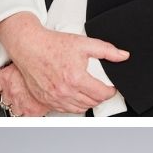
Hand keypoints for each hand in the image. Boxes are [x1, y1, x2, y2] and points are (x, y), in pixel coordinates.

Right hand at [0, 13, 127, 113]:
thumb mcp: (83, 43)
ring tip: (89, 93)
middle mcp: (64, 91)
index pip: (102, 94)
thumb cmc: (52, 45)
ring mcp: (54, 97)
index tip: (111, 88)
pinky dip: (73, 104)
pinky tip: (75, 96)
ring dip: (88, 102)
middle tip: (101, 89)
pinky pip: (64, 109)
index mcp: (76, 78)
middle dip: (100, 96)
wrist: (29, 46)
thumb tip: (123, 56)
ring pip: (79, 108)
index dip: (111, 91)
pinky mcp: (45, 99)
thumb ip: (106, 50)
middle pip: (92, 102)